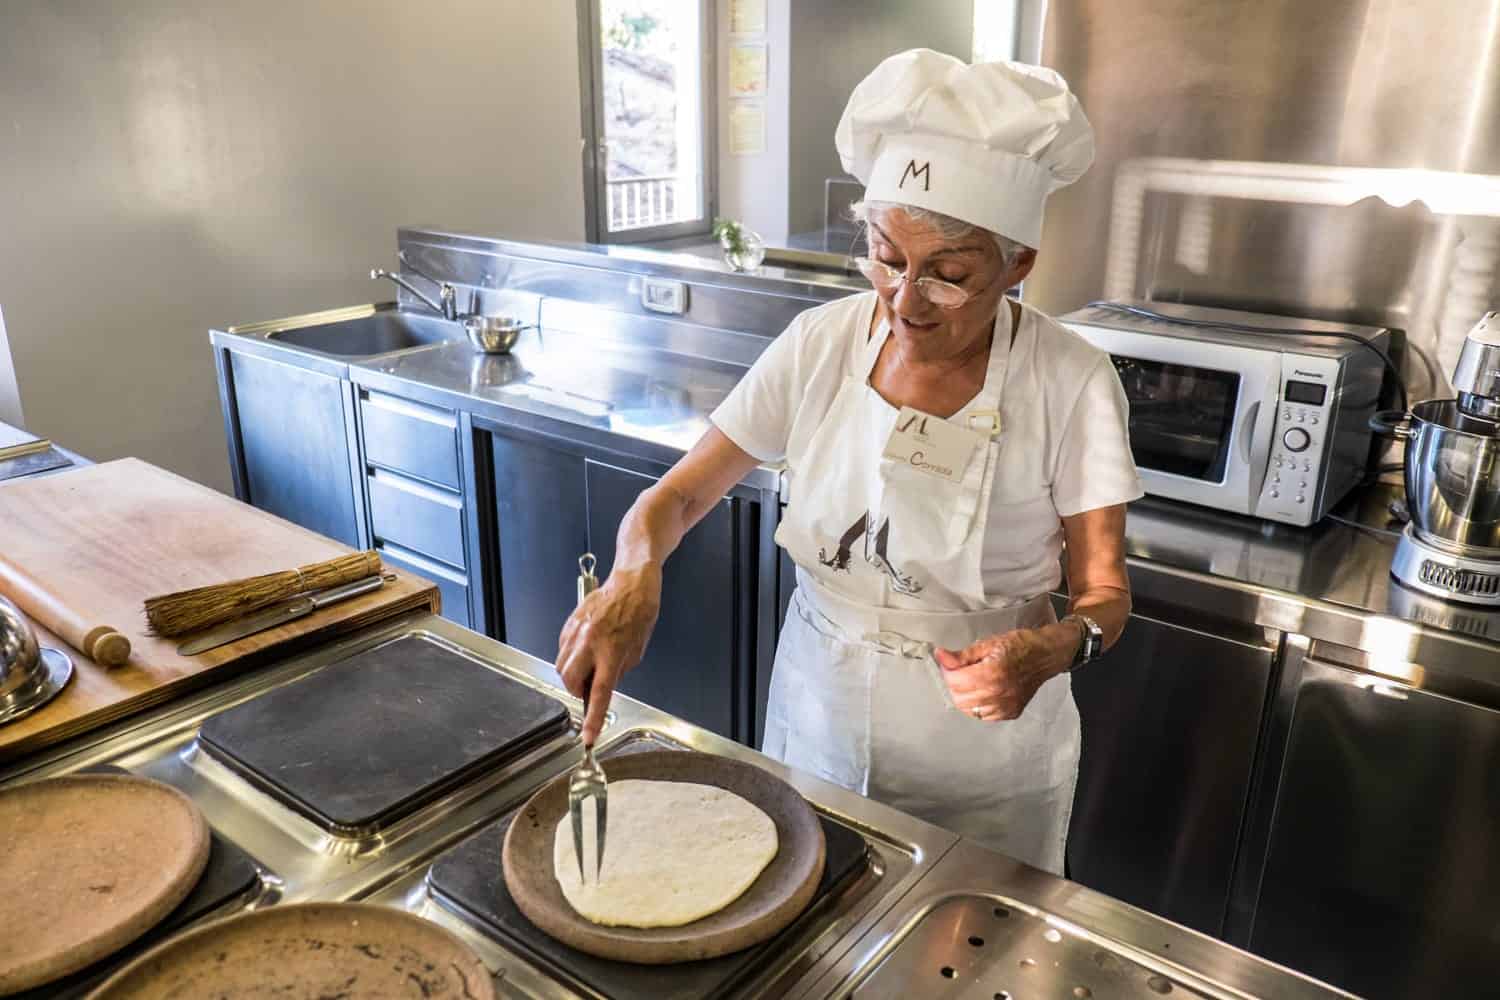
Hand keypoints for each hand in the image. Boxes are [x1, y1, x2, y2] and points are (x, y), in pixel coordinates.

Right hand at [556, 563, 661, 745]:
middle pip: (569, 681)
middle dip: (577, 691)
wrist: (631, 581)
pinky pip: (562, 649)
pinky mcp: (569, 623)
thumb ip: (619, 670)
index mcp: (611, 651)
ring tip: (590, 666)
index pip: (599, 693)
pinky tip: (585, 650)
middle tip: (590, 687)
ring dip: (573, 675)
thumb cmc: (640, 610)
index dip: (593, 718)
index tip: (589, 736)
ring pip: (561, 666)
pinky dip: (571, 656)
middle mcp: (590, 642)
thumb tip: (604, 683)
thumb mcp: (638, 648)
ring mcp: (576, 631)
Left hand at [934, 622, 1079, 720]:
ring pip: (969, 710)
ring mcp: (1006, 706)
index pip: (955, 681)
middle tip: (958, 671)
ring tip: (970, 681)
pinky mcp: (1011, 712)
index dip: (947, 670)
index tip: (948, 663)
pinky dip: (978, 706)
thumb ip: (963, 655)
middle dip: (953, 684)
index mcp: (992, 673)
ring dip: (963, 696)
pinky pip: (984, 716)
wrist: (1046, 655)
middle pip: (959, 698)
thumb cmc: (1021, 646)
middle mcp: (999, 693)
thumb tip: (942, 656)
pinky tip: (982, 692)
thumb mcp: (989, 644)